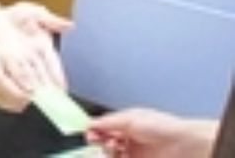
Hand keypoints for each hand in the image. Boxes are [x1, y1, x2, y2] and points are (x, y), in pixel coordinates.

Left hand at [0, 2, 71, 91]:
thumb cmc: (18, 15)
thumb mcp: (35, 13)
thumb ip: (51, 20)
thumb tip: (70, 25)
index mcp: (44, 45)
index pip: (54, 63)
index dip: (58, 76)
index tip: (63, 88)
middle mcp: (35, 56)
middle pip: (43, 74)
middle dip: (48, 87)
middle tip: (52, 101)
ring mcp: (22, 60)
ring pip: (30, 76)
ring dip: (34, 87)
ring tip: (37, 99)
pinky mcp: (8, 61)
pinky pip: (15, 72)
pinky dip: (18, 81)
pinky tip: (20, 91)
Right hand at [0, 33, 30, 112]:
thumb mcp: (3, 52)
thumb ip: (19, 70)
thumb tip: (34, 87)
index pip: (21, 98)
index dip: (31, 93)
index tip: (34, 84)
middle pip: (16, 105)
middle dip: (23, 95)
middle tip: (23, 79)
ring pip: (8, 105)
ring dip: (14, 95)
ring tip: (9, 77)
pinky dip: (3, 95)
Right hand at [86, 108, 217, 157]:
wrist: (186, 145)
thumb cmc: (165, 127)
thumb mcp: (130, 118)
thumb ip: (108, 121)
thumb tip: (90, 123)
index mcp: (127, 123)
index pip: (104, 126)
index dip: (95, 130)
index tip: (88, 133)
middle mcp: (130, 138)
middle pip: (106, 141)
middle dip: (99, 141)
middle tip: (97, 142)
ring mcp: (135, 153)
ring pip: (112, 154)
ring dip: (108, 152)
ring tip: (113, 149)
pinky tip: (118, 156)